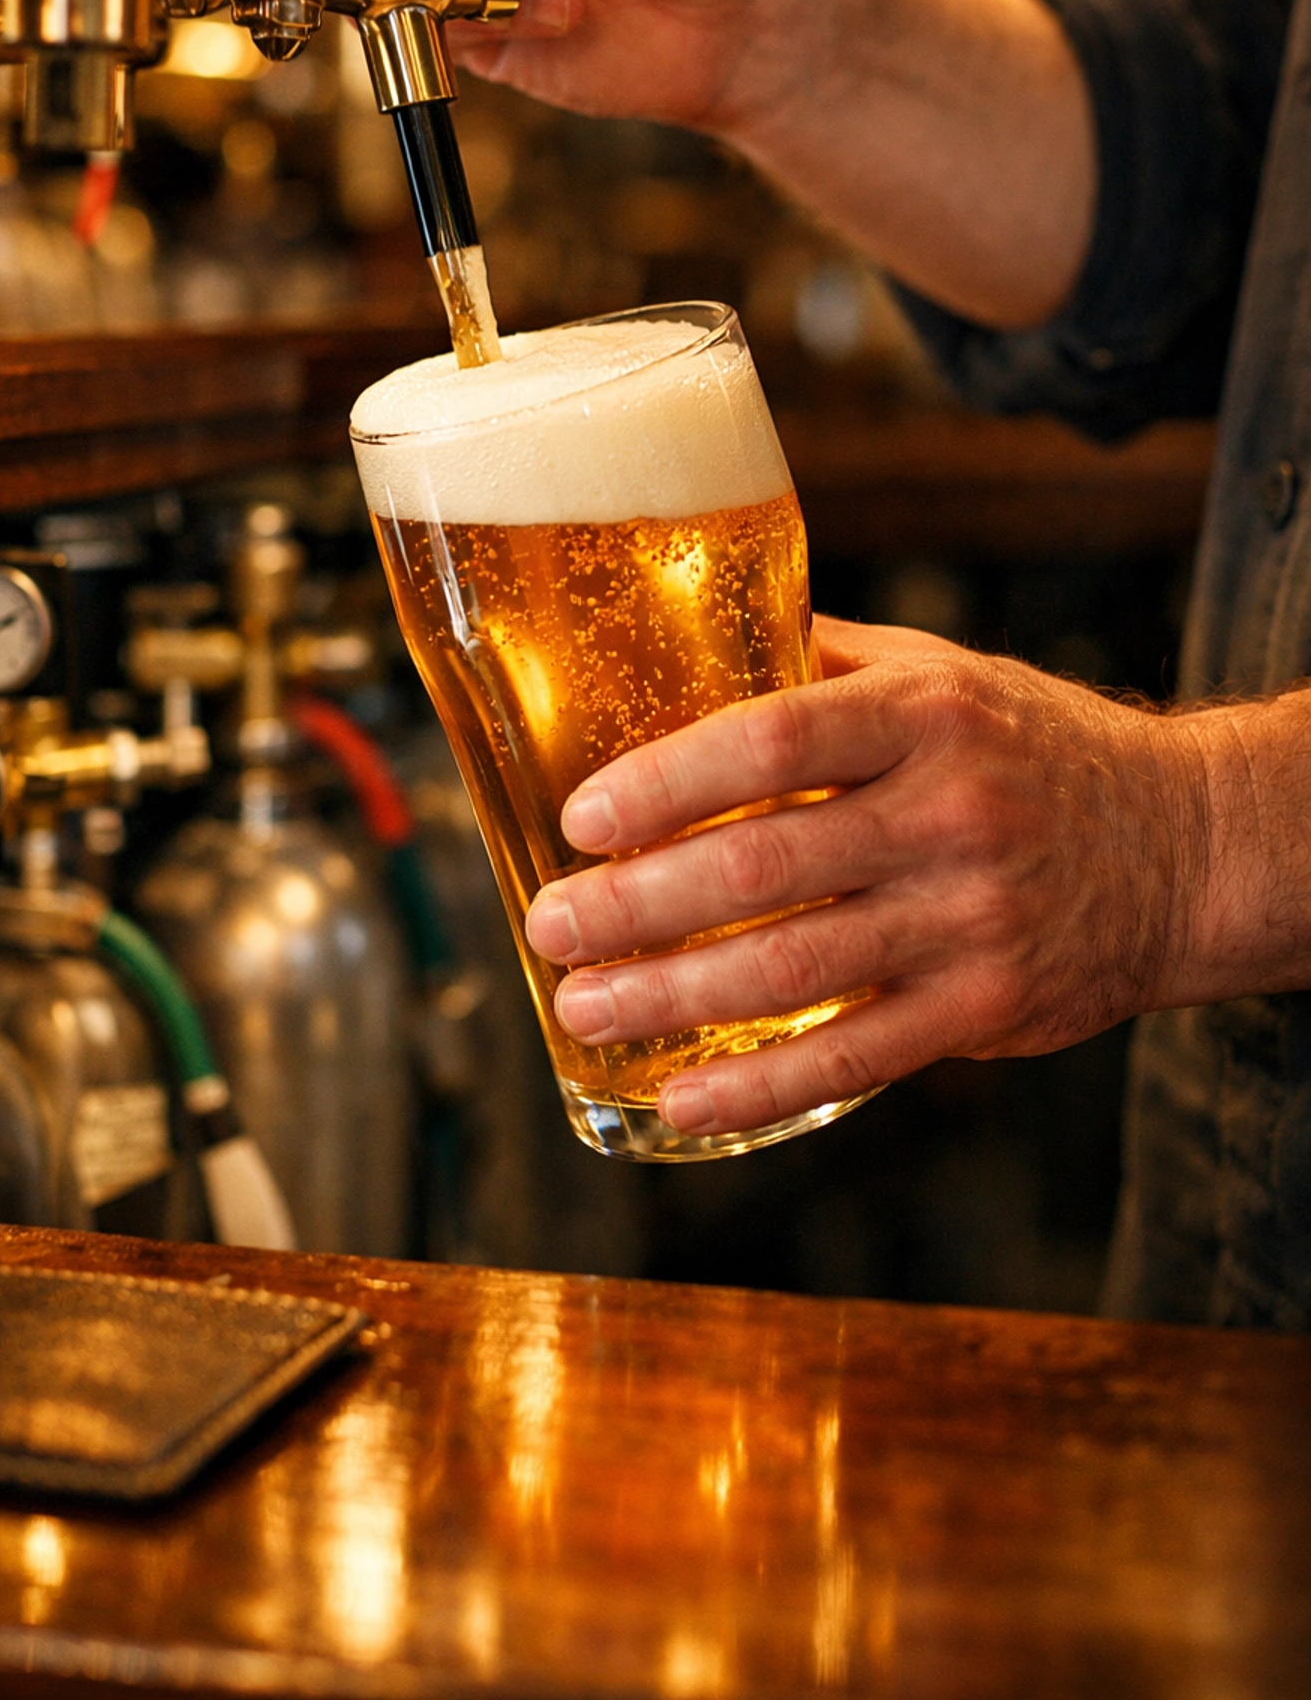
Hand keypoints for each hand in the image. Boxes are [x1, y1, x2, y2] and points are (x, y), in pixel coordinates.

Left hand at [524, 615, 1223, 1139]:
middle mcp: (950, 814)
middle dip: (639, 905)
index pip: (776, 739)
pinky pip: (856, 1057)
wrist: (1182, 846)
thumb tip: (684, 637)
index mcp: (926, 717)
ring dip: (672, 997)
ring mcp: (973, 919)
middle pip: (767, 866)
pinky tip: (682, 1097)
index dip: (669, 781)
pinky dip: (760, 1088)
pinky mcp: (989, 1008)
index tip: (583, 817)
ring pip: (796, 969)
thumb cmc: (1031, 750)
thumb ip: (821, 665)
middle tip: (553, 924)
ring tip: (585, 1007)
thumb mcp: (940, 676)